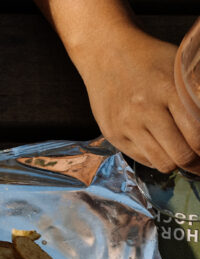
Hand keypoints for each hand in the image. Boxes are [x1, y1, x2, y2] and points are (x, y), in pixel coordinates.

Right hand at [74, 24, 199, 172]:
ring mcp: (127, 124)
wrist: (107, 55)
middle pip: (179, 155)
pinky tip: (160, 149)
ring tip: (180, 158)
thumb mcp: (179, 71)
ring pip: (160, 162)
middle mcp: (146, 110)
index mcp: (169, 91)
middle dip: (194, 163)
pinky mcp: (113, 133)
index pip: (196, 136)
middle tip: (199, 163)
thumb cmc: (148, 60)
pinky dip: (155, 158)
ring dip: (174, 163)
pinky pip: (140, 158)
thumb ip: (193, 100)